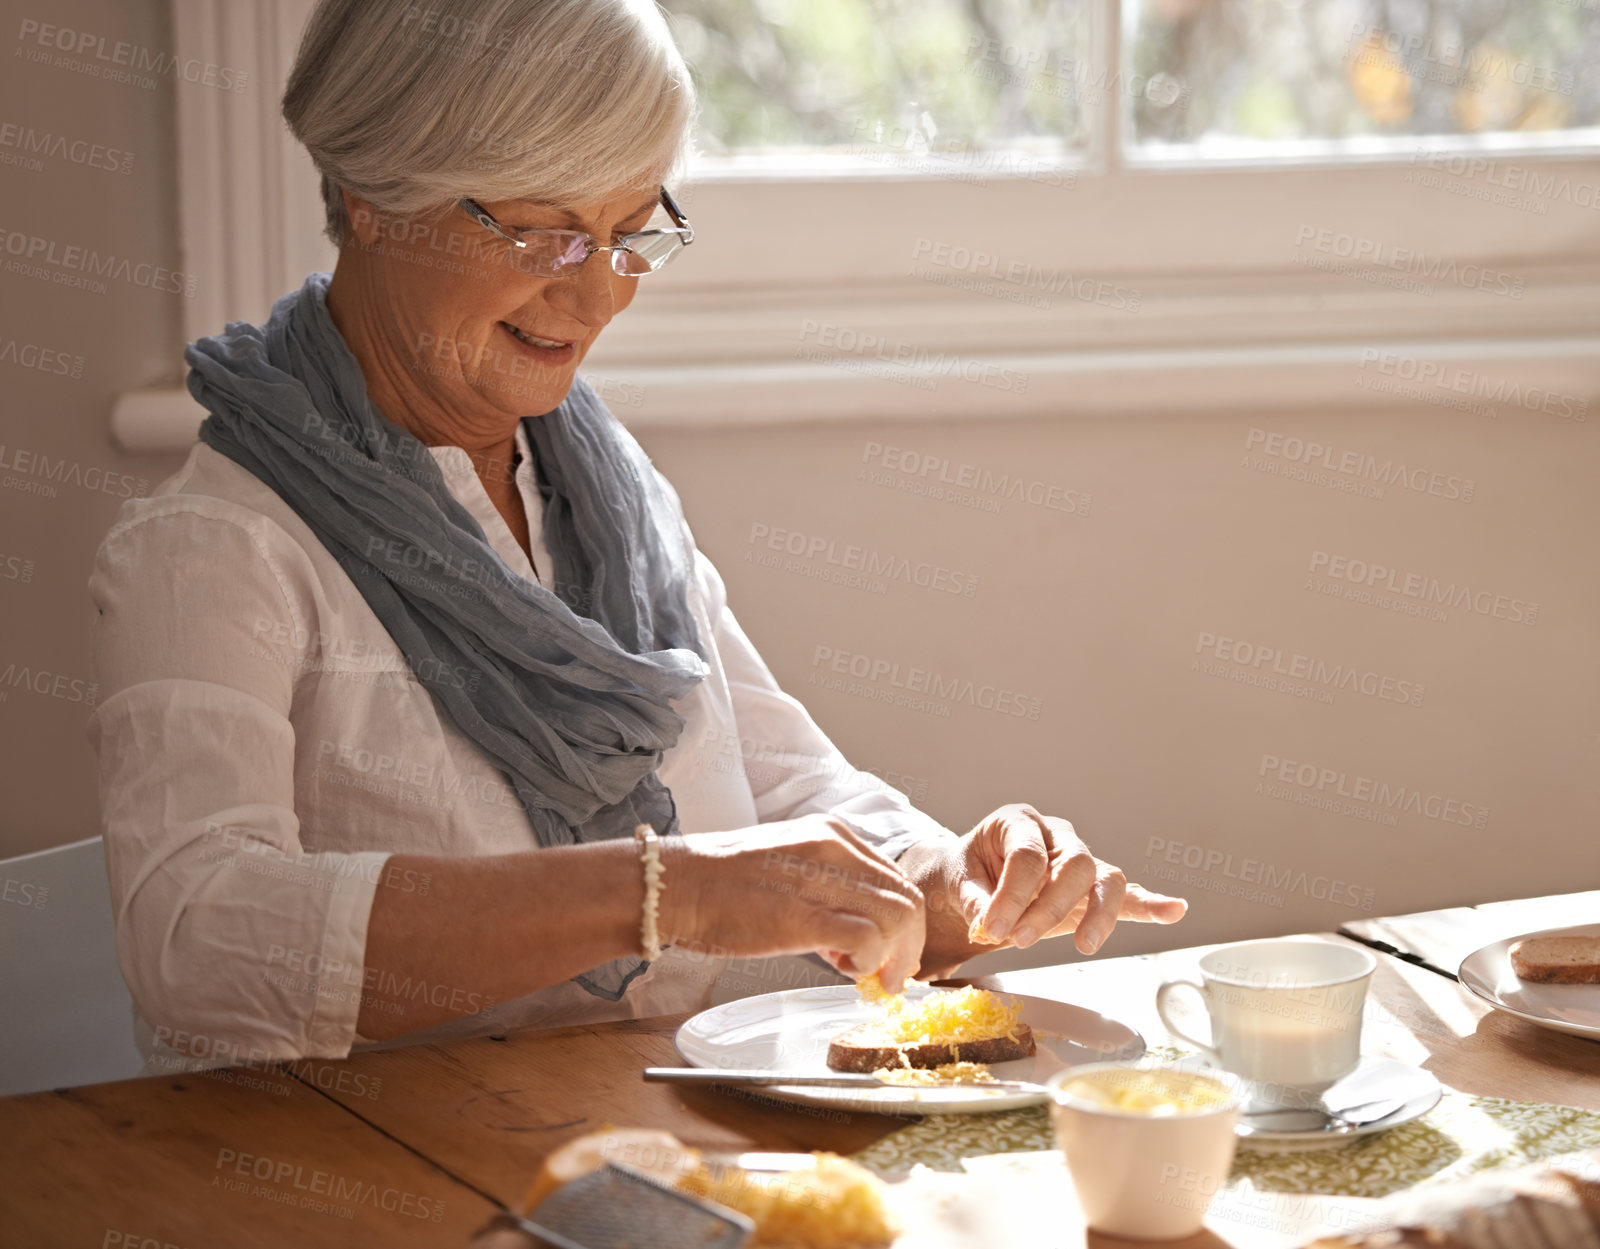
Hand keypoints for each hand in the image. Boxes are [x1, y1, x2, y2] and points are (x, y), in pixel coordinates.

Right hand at [662, 813, 925, 992]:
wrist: (675, 885)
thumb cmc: (721, 885)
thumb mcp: (787, 869)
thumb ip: (825, 891)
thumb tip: (853, 934)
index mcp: (832, 835)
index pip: (895, 879)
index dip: (903, 924)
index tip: (892, 953)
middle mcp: (835, 848)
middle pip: (907, 899)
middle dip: (909, 946)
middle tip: (891, 977)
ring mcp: (821, 879)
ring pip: (898, 918)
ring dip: (892, 958)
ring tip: (865, 976)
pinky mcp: (803, 915)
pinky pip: (868, 939)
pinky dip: (868, 962)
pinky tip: (843, 969)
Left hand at [901, 803, 1185, 976]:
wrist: (974, 881)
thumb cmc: (968, 875)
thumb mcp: (959, 883)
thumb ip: (975, 901)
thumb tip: (990, 924)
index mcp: (1017, 822)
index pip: (1027, 855)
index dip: (1012, 895)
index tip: (992, 929)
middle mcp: (1055, 835)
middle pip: (1073, 864)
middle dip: (1049, 907)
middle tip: (1020, 939)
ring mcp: (1078, 860)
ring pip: (1104, 878)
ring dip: (1098, 914)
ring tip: (1085, 945)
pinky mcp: (1091, 889)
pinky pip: (1126, 894)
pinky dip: (1150, 903)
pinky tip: (1173, 910)